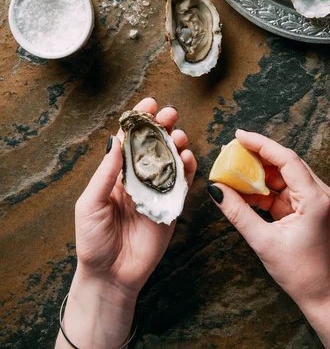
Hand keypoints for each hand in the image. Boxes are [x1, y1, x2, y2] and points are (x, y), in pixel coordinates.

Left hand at [56, 97, 195, 348]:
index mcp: (116, 174)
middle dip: (163, 126)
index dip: (139, 121)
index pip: (129, 141)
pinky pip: (183, 183)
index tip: (149, 104)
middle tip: (170, 114)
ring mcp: (156, 192)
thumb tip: (116, 142)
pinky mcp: (172, 207)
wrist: (111, 276)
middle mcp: (138, 178)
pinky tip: (188, 157)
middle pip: (154, 145)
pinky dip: (189, 168)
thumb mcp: (90, 204)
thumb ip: (106, 174)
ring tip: (179, 135)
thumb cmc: (93, 241)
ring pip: (171, 160)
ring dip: (177, 143)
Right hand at [209, 129, 329, 309]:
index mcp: (315, 198)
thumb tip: (216, 190)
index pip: (287, 159)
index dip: (261, 144)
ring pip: (283, 175)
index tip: (239, 135)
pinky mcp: (308, 207)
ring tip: (233, 169)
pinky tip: (244, 189)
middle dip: (257, 156)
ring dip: (259, 173)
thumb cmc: (300, 272)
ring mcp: (315, 200)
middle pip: (285, 163)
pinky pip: (283, 190)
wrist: (322, 296)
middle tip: (231, 150)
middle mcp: (319, 193)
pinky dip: (264, 189)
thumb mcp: (263, 242)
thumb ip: (238, 212)